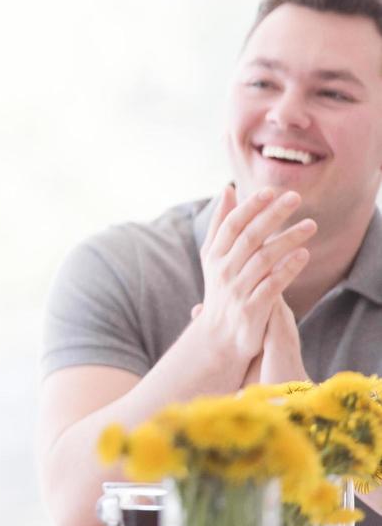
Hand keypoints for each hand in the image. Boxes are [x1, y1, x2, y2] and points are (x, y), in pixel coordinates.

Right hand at [193, 184, 313, 369]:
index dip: (250, 207)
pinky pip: (273, 285)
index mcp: (213, 255)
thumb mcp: (214, 257)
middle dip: (273, 215)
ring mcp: (237, 290)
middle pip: (250, 237)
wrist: (220, 337)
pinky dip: (288, 268)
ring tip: (311, 225)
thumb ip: (221, 223)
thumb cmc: (221, 290)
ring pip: (265, 258)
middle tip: (296, 198)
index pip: (232, 224)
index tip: (270, 191)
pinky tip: (304, 255)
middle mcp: (223, 270)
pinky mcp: (253, 308)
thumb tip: (228, 189)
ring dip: (289, 239)